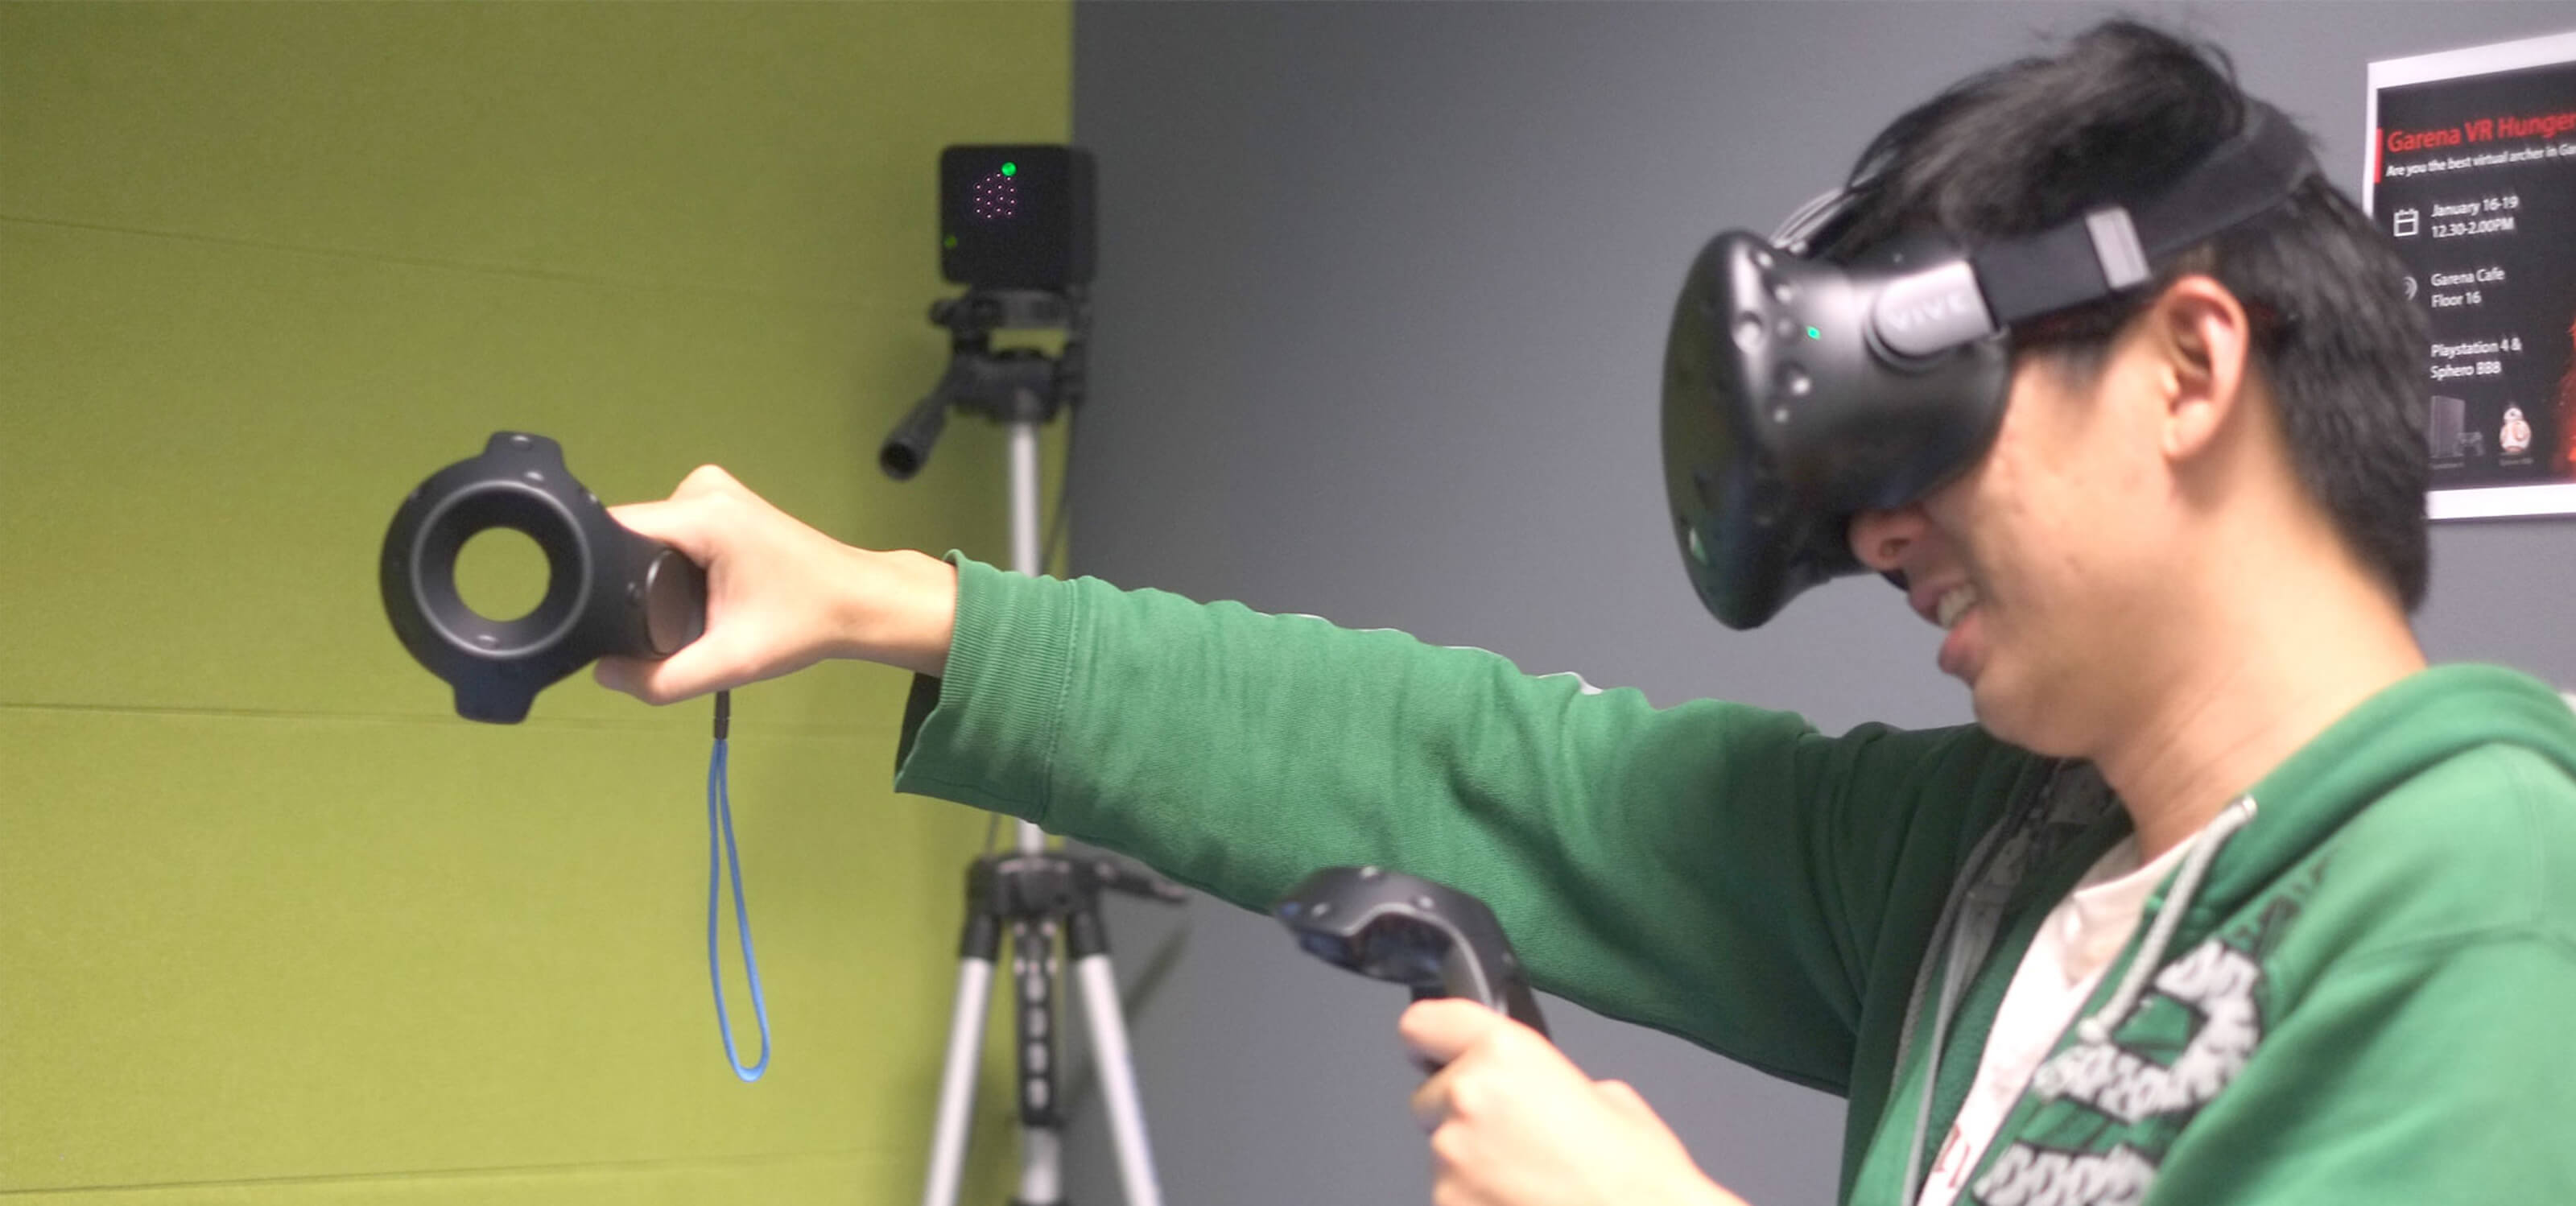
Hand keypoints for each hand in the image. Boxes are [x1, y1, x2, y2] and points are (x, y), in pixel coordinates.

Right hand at [592, 465, 957, 702]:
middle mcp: (700, 488)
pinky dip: (673, 561)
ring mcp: (711, 489)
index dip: (596, 570)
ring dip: (650, 573)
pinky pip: (672, 531)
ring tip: (680, 611)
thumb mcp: (732, 662)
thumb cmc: (804, 626)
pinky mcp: (720, 502)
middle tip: (652, 624)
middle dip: (628, 580)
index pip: (617, 530)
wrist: (858, 602)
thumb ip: (663, 679)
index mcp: (702, 512)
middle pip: (631, 534)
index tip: (597, 611)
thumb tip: (604, 675)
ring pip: (650, 536)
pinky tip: (691, 592)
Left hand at [1402, 1000, 1746, 1205]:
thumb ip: (1550, 1080)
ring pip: (1442, 1152)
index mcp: (1504, 1054)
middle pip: (1432, 1097)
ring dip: (1472, 1162)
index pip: (1423, 1024)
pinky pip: (1452, 1193)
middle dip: (1462, 1114)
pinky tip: (1522, 1199)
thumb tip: (1535, 1094)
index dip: (1430, 1040)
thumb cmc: (1636, 1175)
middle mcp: (1467, 1099)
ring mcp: (1452, 1160)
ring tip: (1528, 1177)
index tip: (1432, 1051)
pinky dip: (1476, 1198)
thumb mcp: (1607, 1097)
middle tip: (1513, 1138)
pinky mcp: (1448, 1205)